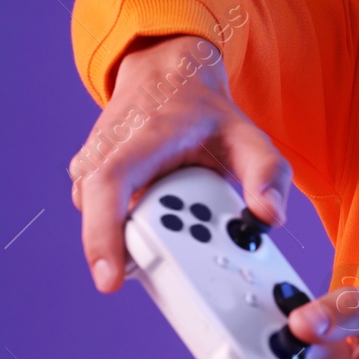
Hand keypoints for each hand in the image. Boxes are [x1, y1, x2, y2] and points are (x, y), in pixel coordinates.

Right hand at [67, 33, 291, 292]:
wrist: (168, 76)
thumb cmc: (203, 112)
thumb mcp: (247, 135)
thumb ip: (268, 173)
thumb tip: (269, 218)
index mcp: (137, 140)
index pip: (108, 189)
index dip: (103, 237)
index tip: (110, 281)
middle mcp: (103, 155)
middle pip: (108, 222)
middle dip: (146, 249)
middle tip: (191, 251)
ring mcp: (90, 170)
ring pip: (108, 225)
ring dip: (145, 237)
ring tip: (186, 214)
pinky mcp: (90, 184)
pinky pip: (109, 221)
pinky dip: (137, 229)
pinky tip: (171, 216)